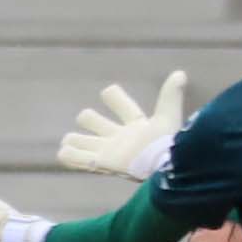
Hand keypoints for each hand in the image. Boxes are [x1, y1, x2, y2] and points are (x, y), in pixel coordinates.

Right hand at [56, 69, 185, 180]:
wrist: (160, 166)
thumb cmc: (164, 143)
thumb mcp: (168, 115)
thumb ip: (171, 95)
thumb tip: (180, 74)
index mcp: (136, 126)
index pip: (124, 107)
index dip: (115, 98)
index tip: (109, 92)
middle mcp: (120, 138)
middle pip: (99, 125)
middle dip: (90, 120)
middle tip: (86, 117)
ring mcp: (109, 152)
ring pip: (86, 144)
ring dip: (77, 141)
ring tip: (67, 141)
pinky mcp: (100, 163)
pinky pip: (80, 160)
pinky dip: (70, 157)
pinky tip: (61, 153)